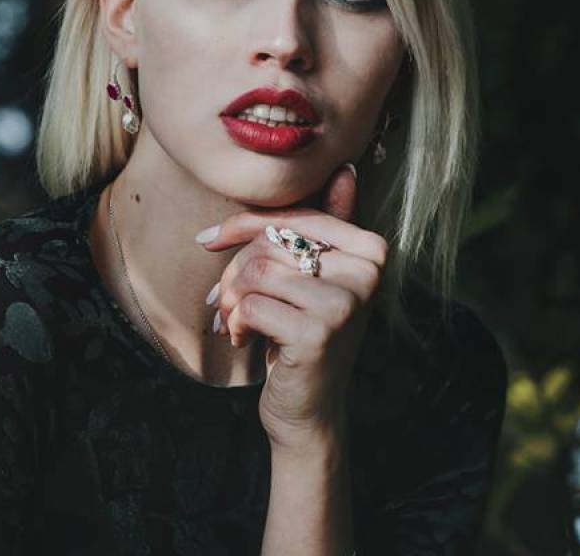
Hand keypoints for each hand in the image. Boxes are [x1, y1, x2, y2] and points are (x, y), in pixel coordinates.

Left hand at [198, 163, 387, 449]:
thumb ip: (326, 225)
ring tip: (237, 322)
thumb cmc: (301, 335)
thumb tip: (346, 169)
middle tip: (225, 303)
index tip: (208, 240)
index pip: (294, 217)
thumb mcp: (313, 278)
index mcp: (371, 249)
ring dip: (232, 301)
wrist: (308, 410)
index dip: (245, 226)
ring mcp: (347, 302)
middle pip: (271, 244)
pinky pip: (252, 304)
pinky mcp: (320, 332)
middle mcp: (369, 271)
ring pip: (257, 272)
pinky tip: (245, 341)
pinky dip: (236, 324)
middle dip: (235, 272)